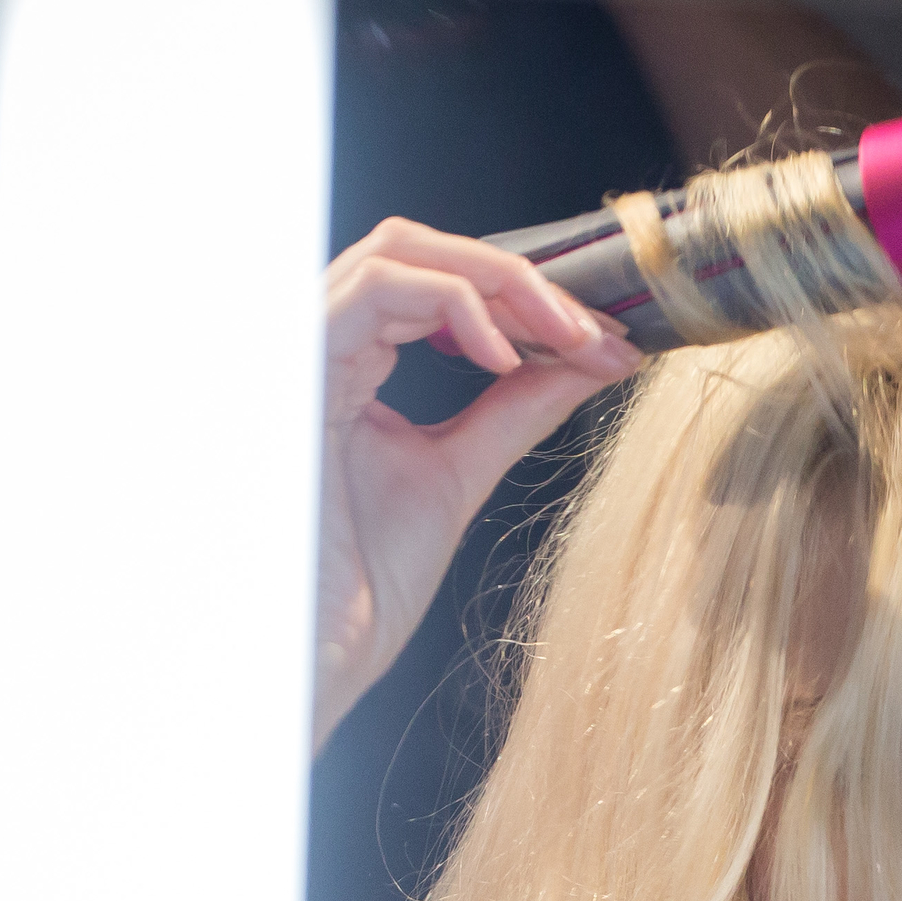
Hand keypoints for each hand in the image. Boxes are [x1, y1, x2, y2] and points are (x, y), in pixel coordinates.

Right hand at [316, 222, 642, 748]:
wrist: (314, 654)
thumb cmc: (359, 584)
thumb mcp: (458, 473)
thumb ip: (516, 409)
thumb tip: (593, 359)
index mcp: (352, 365)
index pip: (439, 283)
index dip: (527, 299)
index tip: (605, 341)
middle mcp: (321, 345)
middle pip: (420, 247)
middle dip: (519, 278)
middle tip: (594, 329)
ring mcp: (303, 350)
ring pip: (399, 249)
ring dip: (499, 282)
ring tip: (566, 337)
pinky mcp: (297, 366)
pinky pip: (375, 286)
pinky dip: (454, 302)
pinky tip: (504, 358)